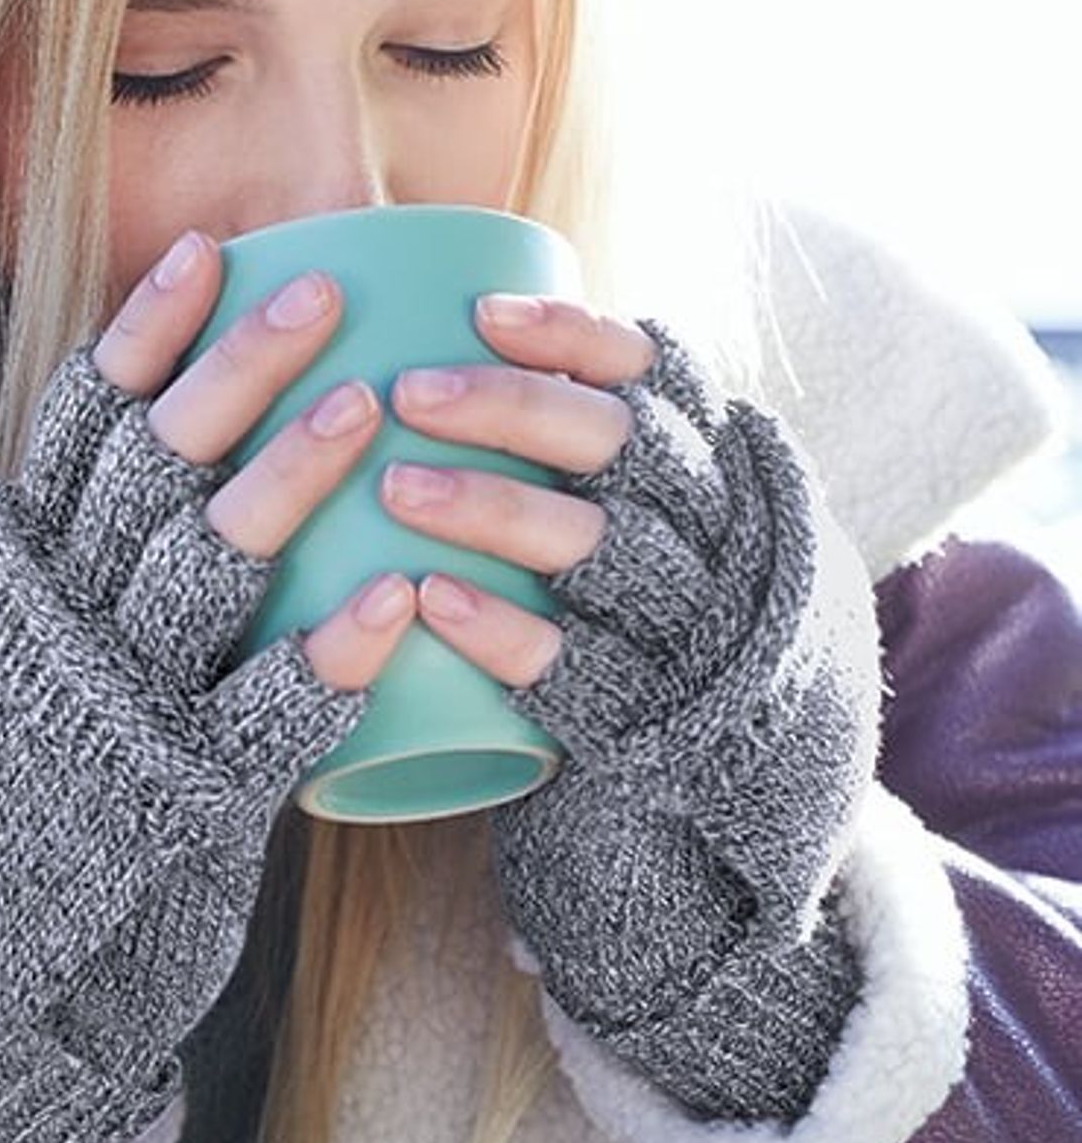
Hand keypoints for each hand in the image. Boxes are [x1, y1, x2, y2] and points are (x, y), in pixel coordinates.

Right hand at [0, 230, 415, 1142]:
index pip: (76, 433)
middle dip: (235, 375)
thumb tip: (32, 497)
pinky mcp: (181, 802)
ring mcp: (116, 713)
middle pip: (148, 473)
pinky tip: (395, 601)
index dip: (143, 339)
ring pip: (201, 569)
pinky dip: (327, 656)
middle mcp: (57, 630)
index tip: (208, 258)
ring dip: (285, 484)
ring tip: (367, 411)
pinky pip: (263, 717)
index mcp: (10, 582)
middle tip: (320, 298)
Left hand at [380, 295, 877, 1122]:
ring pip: (613, 549)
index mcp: (720, 480)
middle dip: (517, 408)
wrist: (745, 829)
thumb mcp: (668, 545)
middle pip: (630, 448)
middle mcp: (724, 546)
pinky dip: (508, 633)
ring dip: (501, 508)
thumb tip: (467, 363)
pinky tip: (432, 604)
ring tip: (398, 485)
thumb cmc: (665, 649)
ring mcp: (700, 640)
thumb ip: (606, 473)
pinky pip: (587, 673)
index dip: (576, 337)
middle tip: (407, 390)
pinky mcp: (659, 730)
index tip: (482, 312)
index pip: (664, 378)